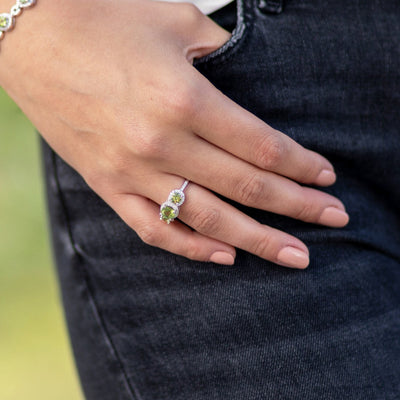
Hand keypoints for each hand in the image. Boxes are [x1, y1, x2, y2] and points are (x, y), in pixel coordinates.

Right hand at [0, 0, 348, 267]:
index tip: (326, 179)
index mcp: (183, 99)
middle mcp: (161, 144)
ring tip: (294, 255)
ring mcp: (132, 171)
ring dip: (257, 239)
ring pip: (207, 218)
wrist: (29, 37)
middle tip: (334, 221)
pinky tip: (225, 255)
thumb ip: (220, 58)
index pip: (261, 147)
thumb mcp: (174, 24)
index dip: (300, 165)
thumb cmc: (101, 20)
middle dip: (296, 207)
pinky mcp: (107, 185)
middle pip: (245, 188)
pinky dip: (192, 247)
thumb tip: (248, 86)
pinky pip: (155, 229)